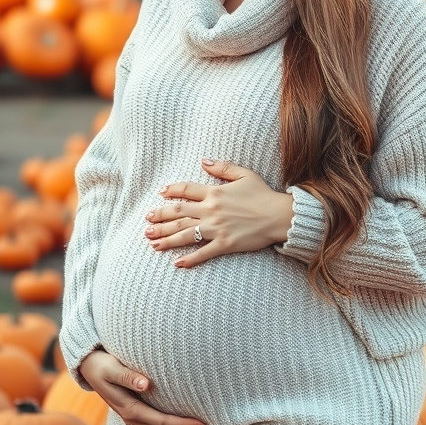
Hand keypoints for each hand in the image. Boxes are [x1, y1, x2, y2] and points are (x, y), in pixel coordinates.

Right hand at [79, 349, 212, 424]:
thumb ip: (128, 376)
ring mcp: (133, 420)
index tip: (201, 424)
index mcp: (128, 409)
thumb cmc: (102, 364)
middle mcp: (131, 418)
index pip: (160, 422)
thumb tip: (146, 384)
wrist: (88, 367)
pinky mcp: (136, 416)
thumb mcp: (111, 367)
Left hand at [144, 157, 293, 267]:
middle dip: (160, 218)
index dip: (171, 191)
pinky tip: (177, 263)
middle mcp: (211, 210)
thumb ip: (222, 167)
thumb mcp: (244, 174)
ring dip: (166, 238)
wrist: (279, 215)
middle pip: (179, 213)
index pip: (186, 190)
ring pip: (185, 233)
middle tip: (146, 223)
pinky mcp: (225, 244)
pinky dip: (189, 259)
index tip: (160, 194)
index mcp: (214, 192)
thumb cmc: (263, 194)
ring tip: (152, 241)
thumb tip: (203, 160)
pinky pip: (203, 253)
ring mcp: (216, 228)